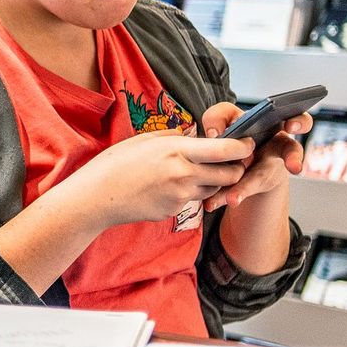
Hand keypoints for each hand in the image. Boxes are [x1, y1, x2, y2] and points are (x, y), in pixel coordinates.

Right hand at [72, 129, 254, 228]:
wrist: (99, 196)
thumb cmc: (117, 163)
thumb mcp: (145, 139)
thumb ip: (174, 137)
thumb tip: (191, 136)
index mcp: (178, 151)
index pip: (226, 150)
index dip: (243, 147)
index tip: (247, 143)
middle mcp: (184, 175)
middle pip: (230, 174)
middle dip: (235, 168)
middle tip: (231, 161)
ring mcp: (181, 196)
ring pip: (214, 189)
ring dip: (213, 181)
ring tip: (196, 171)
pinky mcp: (175, 211)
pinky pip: (192, 200)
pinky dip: (190, 192)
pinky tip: (170, 186)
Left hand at [201, 102, 312, 210]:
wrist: (241, 160)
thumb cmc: (239, 132)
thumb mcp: (229, 118)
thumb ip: (219, 117)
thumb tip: (214, 133)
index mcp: (276, 127)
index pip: (298, 120)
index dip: (299, 122)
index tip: (291, 126)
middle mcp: (275, 149)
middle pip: (291, 151)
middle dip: (293, 158)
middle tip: (294, 166)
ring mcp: (265, 170)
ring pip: (260, 178)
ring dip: (245, 188)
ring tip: (232, 198)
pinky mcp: (249, 186)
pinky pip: (237, 190)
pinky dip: (222, 197)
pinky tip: (211, 202)